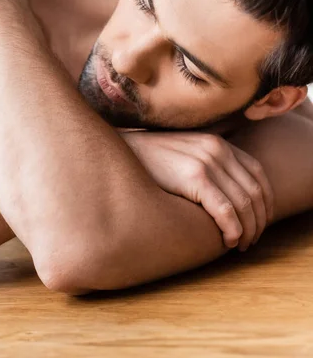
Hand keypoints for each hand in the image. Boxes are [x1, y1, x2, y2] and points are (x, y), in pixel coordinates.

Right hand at [121, 130, 273, 250]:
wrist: (124, 152)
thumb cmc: (152, 161)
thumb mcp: (186, 155)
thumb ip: (208, 166)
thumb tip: (227, 197)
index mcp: (218, 143)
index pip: (258, 173)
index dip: (265, 202)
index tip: (260, 221)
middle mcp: (217, 148)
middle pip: (254, 191)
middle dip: (258, 221)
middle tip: (251, 241)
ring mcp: (207, 161)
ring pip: (243, 204)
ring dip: (248, 229)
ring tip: (240, 245)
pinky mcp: (194, 176)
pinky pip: (225, 210)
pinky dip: (233, 229)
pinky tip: (228, 240)